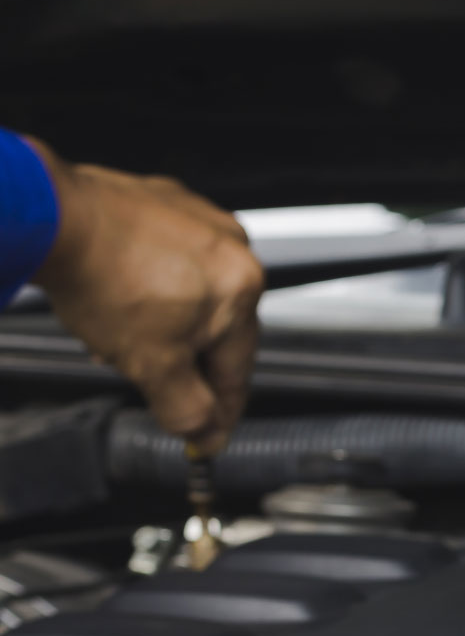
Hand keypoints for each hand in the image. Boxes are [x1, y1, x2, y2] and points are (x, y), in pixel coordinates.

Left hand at [25, 137, 262, 453]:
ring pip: (193, 292)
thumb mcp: (150, 366)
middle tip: (152, 382)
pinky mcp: (164, 200)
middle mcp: (231, 248)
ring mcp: (197, 219)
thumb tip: (206, 431)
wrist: (50, 217)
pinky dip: (151, 283)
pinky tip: (120, 295)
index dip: (220, 412)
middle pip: (216, 329)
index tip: (209, 435)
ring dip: (165, 323)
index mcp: (242, 290)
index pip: (238, 370)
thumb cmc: (100, 277)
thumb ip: (187, 409)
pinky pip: (169, 257)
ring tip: (123, 335)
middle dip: (184, 361)